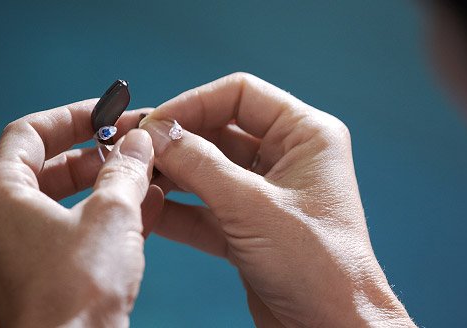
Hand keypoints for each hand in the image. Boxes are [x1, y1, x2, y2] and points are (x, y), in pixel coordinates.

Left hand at [0, 100, 162, 326]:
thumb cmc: (76, 292)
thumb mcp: (112, 214)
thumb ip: (126, 170)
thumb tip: (139, 142)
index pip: (28, 134)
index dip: (73, 116)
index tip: (108, 113)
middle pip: (45, 171)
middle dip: (95, 156)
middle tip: (133, 148)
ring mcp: (12, 260)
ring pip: (60, 208)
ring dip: (105, 189)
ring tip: (147, 179)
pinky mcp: (35, 286)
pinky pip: (68, 239)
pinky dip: (102, 223)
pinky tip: (146, 214)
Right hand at [140, 73, 414, 326]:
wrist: (333, 326)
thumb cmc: (319, 265)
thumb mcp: (253, 207)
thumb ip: (200, 165)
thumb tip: (157, 132)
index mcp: (306, 136)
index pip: (241, 95)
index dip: (194, 103)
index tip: (155, 122)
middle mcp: (288, 158)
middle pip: (219, 131)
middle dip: (176, 141)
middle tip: (134, 150)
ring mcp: (267, 194)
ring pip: (209, 171)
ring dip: (172, 175)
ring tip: (134, 178)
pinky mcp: (251, 228)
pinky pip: (207, 208)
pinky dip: (179, 209)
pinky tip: (147, 209)